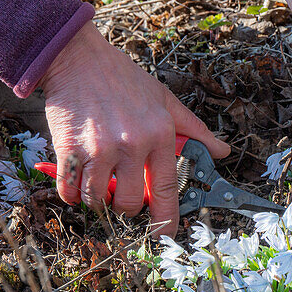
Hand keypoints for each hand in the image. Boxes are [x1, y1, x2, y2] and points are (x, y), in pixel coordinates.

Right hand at [37, 22, 229, 235]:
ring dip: (97, 200)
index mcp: (159, 134)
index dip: (167, 220)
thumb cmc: (121, 77)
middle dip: (125, 207)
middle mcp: (131, 144)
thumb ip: (194, 129)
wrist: (77, 56)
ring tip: (97, 182)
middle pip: (130, 204)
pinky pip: (70, 191)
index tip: (165, 234)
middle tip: (121, 193)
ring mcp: (98, 149)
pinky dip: (72, 193)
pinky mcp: (69, 149)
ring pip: (98, 201)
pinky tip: (76, 179)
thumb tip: (223, 151)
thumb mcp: (163, 99)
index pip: (168, 190)